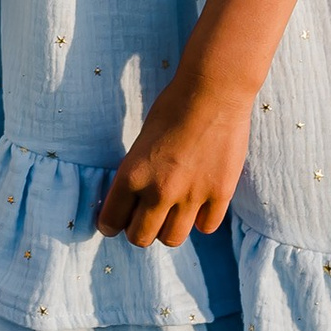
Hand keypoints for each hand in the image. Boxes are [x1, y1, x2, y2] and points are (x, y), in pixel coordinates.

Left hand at [96, 67, 255, 249]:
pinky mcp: (220, 194)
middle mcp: (159, 191)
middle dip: (139, 231)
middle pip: (140, 238)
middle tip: (145, 219)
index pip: (111, 220)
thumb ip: (137, 174)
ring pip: (172, 239)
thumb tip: (134, 200)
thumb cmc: (173, 107)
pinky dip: (201, 219)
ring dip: (169, 229)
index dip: (110, 224)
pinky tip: (199, 204)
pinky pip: (206, 227)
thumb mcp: (142, 142)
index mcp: (132, 174)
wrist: (213, 92)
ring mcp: (191, 196)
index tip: (114, 223)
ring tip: (172, 214)